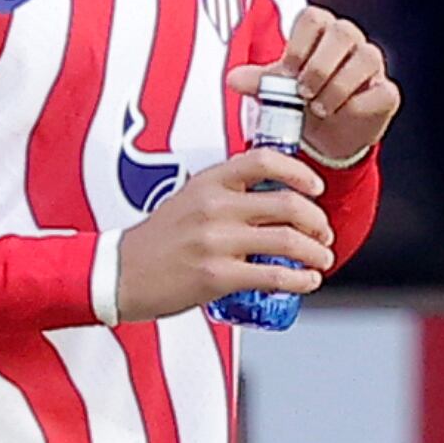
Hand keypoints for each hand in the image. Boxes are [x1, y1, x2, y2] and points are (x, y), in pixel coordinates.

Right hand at [115, 151, 335, 320]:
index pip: (265, 160)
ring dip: (316, 252)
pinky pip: (274, 275)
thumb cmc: (157, 241)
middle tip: (323, 234)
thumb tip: (271, 196)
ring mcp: (217, 241)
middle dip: (318, 222)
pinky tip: (307, 282)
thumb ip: (226, 193)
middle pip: (288, 203)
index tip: (315, 187)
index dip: (300, 172)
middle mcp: (215, 206)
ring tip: (321, 260)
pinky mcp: (217, 276)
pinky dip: (300, 280)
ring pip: (289, 240)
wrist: (119, 274)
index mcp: (210, 182)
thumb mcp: (190, 199)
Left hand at [244, 3, 399, 166]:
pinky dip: (356, 107)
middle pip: (343, 31)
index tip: (288, 73)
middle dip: (319, 67)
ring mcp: (371, 62)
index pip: (313, 17)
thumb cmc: (302, 101)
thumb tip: (233, 78)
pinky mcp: (386, 90)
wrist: (326, 136)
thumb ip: (259, 82)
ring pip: (365, 58)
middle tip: (304, 93)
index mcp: (321, 30)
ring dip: (337, 88)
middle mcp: (349, 39)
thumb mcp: (277, 90)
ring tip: (319, 108)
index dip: (299, 46)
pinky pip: (379, 92)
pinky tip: (340, 116)